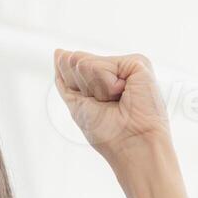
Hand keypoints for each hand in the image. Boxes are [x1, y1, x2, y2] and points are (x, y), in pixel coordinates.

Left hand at [53, 48, 171, 164]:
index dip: (75, 90)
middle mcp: (115, 71)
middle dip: (83, 89)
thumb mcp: (78, 103)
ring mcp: (126, 66)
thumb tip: (60, 52)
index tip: (95, 109)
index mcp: (102, 80)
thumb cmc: (109, 133)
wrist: (132, 145)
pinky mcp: (137, 63)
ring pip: (85, 63)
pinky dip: (106, 85)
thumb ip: (66, 77)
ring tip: (116, 102)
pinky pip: (101, 65)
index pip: (71, 68)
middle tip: (106, 106)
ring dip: (95, 89)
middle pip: (75, 63)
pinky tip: (123, 94)